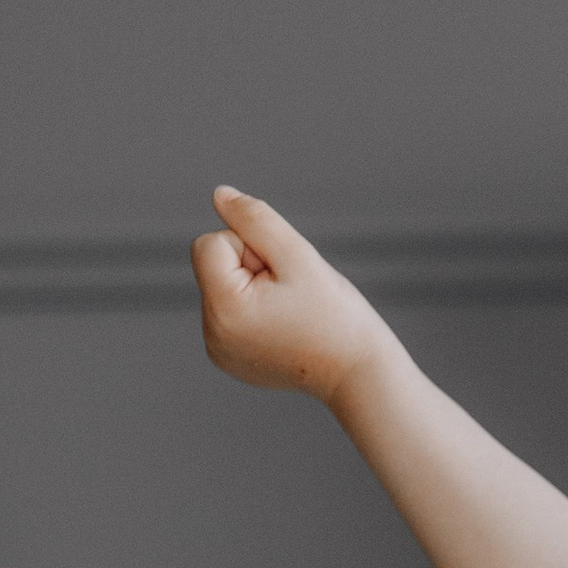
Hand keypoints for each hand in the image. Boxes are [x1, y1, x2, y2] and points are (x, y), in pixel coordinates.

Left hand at [192, 187, 391, 407]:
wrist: (356, 372)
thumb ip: (255, 219)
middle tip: (290, 296)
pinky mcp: (227, 358)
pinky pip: (227, 313)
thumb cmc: (335, 314)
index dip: (250, 247)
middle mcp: (212, 333)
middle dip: (249, 267)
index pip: (210, 243)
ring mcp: (218, 350)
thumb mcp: (298, 256)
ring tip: (289, 314)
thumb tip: (219, 195)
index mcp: (223, 308)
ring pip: (221, 287)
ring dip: (252, 289)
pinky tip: (283, 329)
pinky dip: (252, 312)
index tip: (281, 277)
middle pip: (214, 265)